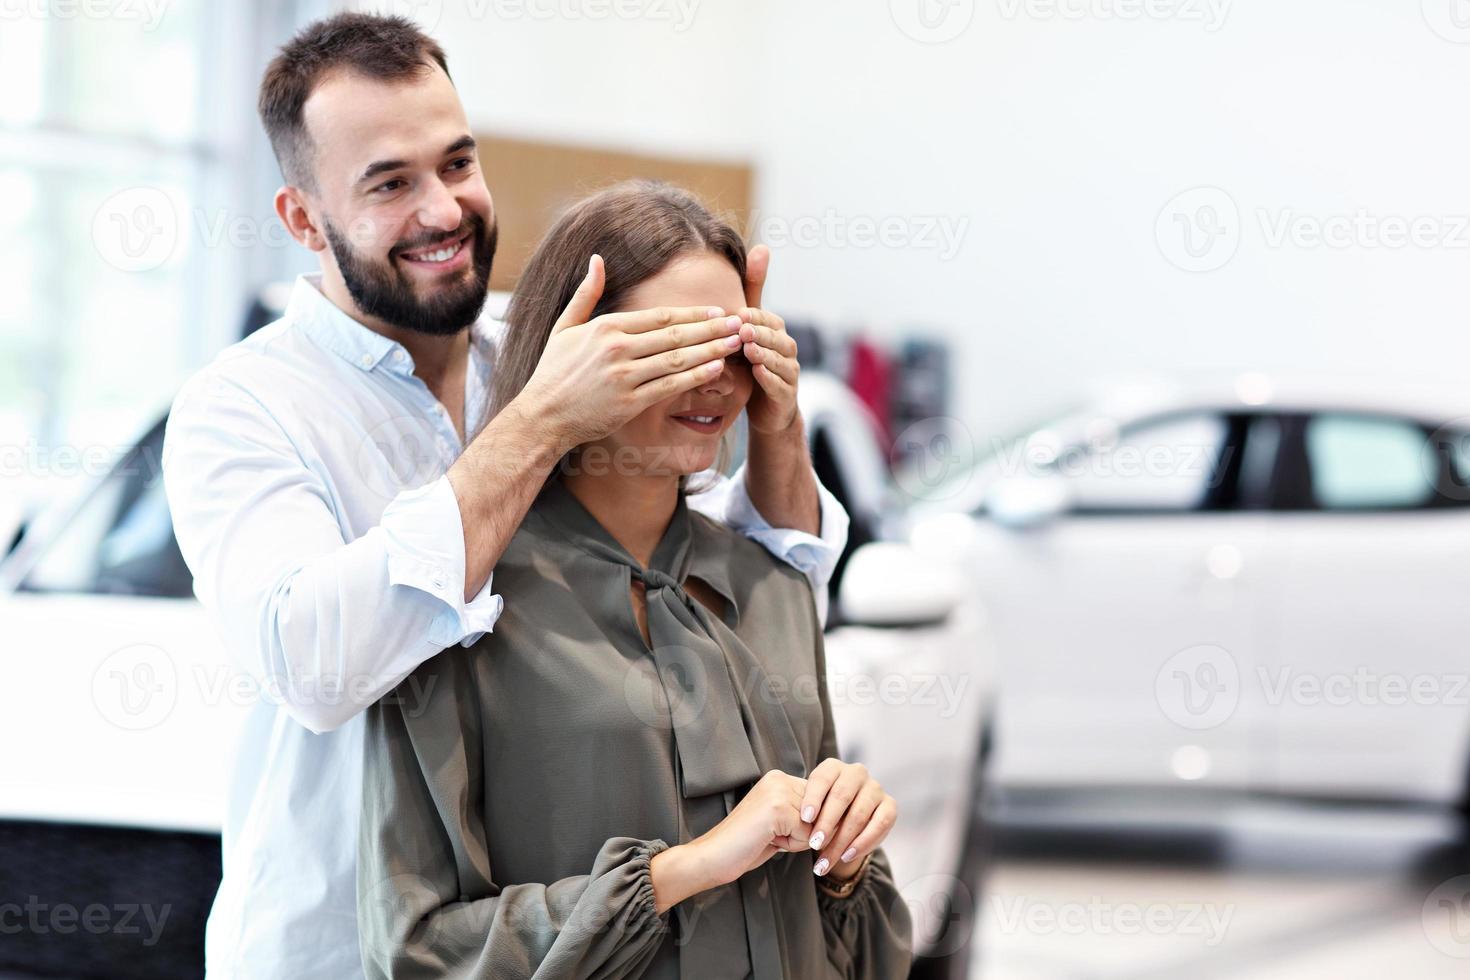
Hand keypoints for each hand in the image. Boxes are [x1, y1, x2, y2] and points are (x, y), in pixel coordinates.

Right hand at [516, 254, 745, 451]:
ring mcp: (624, 376)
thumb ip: (585, 294)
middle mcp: (617, 349)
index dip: (692, 314)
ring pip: (677, 359)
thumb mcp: (565, 327)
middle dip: (710, 328)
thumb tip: (596, 259)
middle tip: (738, 322)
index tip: (717, 311)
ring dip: (710, 349)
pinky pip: (669, 387)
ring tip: (735, 343)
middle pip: (675, 334)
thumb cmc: (554, 372)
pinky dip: (695, 377)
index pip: (659, 316)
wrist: (542, 416)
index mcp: (606, 327)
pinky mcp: (629, 403)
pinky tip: (716, 369)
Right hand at [692, 769, 811, 886]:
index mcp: (780, 779)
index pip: (820, 803)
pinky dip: (792, 845)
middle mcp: (780, 778)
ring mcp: (778, 791)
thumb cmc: (747, 845)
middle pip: (821, 813)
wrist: (713, 857)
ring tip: (769, 837)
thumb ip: (804, 815)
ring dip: (798, 840)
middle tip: (772, 835)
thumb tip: (842, 821)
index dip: (806, 826)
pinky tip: (768, 841)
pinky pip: (808, 834)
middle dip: (803, 833)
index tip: (777, 832)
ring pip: (816, 824)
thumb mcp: (781, 823)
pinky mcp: (778, 808)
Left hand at [737, 245, 800, 434]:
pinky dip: (769, 379)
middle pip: (774, 337)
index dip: (753, 315)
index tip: (736, 312)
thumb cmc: (754, 362)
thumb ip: (753, 292)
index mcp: (775, 330)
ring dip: (764, 353)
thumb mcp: (751, 326)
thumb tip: (762, 247)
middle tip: (741, 328)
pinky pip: (779, 385)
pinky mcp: (786, 395)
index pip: (765, 317)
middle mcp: (786, 348)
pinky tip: (757, 374)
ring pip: (779, 360)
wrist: (767, 409)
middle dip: (759, 331)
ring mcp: (789, 372)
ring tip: (748, 348)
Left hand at [799, 759, 897, 880]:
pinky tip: (847, 856)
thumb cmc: (821, 814)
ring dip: (841, 840)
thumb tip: (790, 822)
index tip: (805, 818)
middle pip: (841, 796)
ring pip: (859, 814)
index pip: (822, 778)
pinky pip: (879, 824)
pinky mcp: (890, 806)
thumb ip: (805, 810)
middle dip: (827, 822)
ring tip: (825, 860)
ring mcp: (875, 788)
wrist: (844, 824)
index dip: (814, 797)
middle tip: (814, 843)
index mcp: (834, 767)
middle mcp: (856, 773)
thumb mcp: (810, 808)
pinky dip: (863, 842)